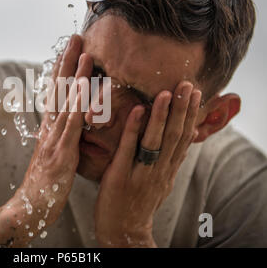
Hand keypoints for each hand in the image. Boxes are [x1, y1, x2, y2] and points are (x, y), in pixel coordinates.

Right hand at [10, 35, 92, 234]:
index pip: (56, 94)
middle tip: (76, 38)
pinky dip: (78, 104)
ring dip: (74, 76)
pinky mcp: (61, 153)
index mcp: (49, 129)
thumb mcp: (51, 155)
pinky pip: (72, 125)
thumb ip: (58, 138)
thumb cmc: (43, 183)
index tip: (70, 50)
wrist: (29, 207)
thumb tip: (62, 125)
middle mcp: (49, 128)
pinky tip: (84, 87)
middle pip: (58, 90)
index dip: (63, 71)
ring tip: (84, 52)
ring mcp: (54, 139)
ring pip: (66, 102)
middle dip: (67, 63)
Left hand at [94, 81, 201, 246]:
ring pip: (156, 141)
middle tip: (186, 84)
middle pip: (175, 136)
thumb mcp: (160, 182)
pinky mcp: (121, 176)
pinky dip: (134, 129)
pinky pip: (129, 149)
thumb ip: (168, 161)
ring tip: (166, 93)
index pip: (184, 137)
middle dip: (181, 109)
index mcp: (168, 169)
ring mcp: (141, 173)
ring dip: (162, 115)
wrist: (123, 231)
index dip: (190, 115)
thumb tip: (180, 142)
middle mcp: (160, 170)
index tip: (195, 93)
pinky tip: (138, 110)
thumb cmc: (138, 202)